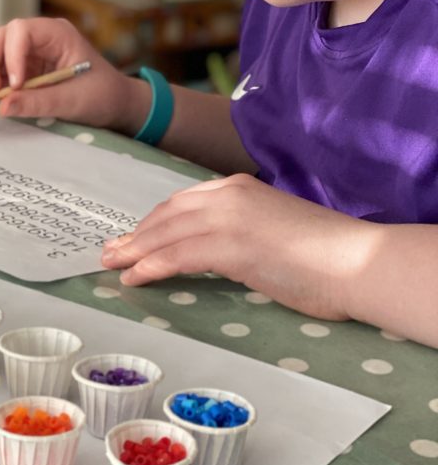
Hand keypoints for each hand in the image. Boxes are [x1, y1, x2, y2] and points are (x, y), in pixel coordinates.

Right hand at [0, 17, 137, 129]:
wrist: (115, 104)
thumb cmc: (103, 95)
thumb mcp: (73, 101)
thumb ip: (38, 102)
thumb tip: (2, 106)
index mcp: (57, 33)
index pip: (21, 31)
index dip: (11, 55)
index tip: (16, 85)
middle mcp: (40, 38)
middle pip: (1, 38)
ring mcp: (30, 53)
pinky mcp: (24, 69)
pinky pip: (0, 72)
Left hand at [101, 173, 370, 320]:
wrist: (355, 260)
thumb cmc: (323, 254)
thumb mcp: (272, 229)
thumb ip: (240, 232)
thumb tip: (215, 253)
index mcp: (238, 187)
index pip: (182, 202)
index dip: (153, 222)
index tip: (134, 236)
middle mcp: (228, 195)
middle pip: (167, 214)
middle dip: (135, 234)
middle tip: (109, 251)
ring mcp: (228, 217)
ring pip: (166, 234)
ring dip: (134, 251)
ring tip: (112, 266)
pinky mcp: (230, 244)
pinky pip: (177, 255)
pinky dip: (151, 266)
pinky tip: (135, 277)